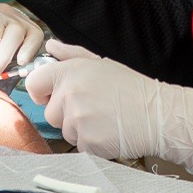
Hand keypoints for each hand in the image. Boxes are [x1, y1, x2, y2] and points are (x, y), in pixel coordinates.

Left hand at [25, 39, 192, 177]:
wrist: (157, 114)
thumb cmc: (130, 87)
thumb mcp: (101, 63)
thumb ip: (71, 54)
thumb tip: (51, 46)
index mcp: (72, 71)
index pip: (35, 83)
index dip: (41, 92)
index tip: (50, 96)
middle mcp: (71, 93)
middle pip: (49, 112)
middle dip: (65, 114)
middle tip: (91, 108)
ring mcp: (78, 119)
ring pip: (64, 131)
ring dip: (79, 129)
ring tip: (103, 119)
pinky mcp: (87, 142)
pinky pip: (78, 146)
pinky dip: (91, 144)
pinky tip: (108, 132)